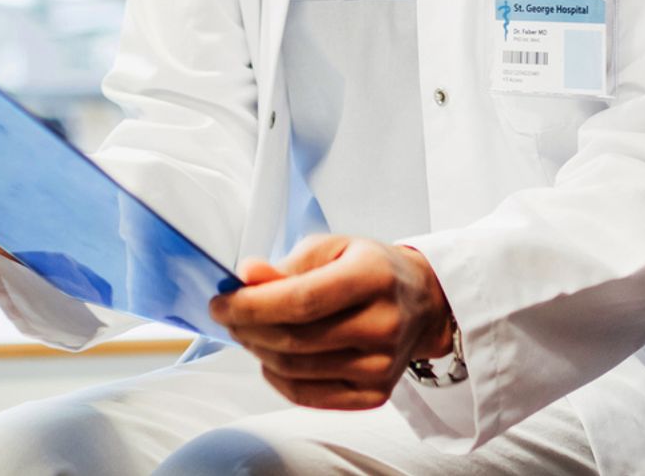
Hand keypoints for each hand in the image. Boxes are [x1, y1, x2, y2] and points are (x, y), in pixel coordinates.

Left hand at [208, 234, 455, 410]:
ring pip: (297, 370)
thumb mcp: (334, 248)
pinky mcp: (376, 393)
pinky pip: (310, 396)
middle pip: (296, 339)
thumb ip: (289, 265)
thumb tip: (246, 276)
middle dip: (248, 329)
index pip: (302, 300)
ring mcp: (382, 365)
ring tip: (249, 333)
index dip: (252, 306)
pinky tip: (272, 357)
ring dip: (259, 352)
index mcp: (373, 276)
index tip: (220, 303)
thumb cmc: (372, 269)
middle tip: (228, 317)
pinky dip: (278, 379)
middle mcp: (383, 324)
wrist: (423, 304)